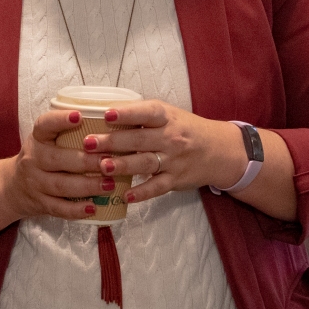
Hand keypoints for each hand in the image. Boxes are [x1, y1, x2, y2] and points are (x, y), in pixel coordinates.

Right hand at [5, 108, 114, 221]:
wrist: (13, 187)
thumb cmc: (41, 158)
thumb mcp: (46, 141)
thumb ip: (68, 133)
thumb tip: (110, 120)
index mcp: (37, 138)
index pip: (45, 125)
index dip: (61, 120)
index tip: (79, 116)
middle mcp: (33, 159)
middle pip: (57, 159)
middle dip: (85, 161)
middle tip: (109, 161)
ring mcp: (35, 183)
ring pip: (61, 185)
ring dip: (87, 186)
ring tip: (109, 184)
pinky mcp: (39, 203)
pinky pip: (58, 208)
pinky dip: (76, 210)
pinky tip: (93, 208)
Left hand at [82, 99, 243, 204]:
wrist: (220, 150)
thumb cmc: (186, 129)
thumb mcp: (169, 115)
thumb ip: (142, 115)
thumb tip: (105, 113)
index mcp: (166, 117)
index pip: (146, 113)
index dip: (126, 113)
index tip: (106, 114)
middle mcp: (170, 138)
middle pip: (139, 139)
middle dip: (112, 141)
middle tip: (88, 143)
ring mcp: (174, 160)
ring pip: (145, 163)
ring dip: (123, 165)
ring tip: (102, 167)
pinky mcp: (175, 179)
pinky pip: (157, 187)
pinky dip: (142, 192)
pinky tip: (125, 195)